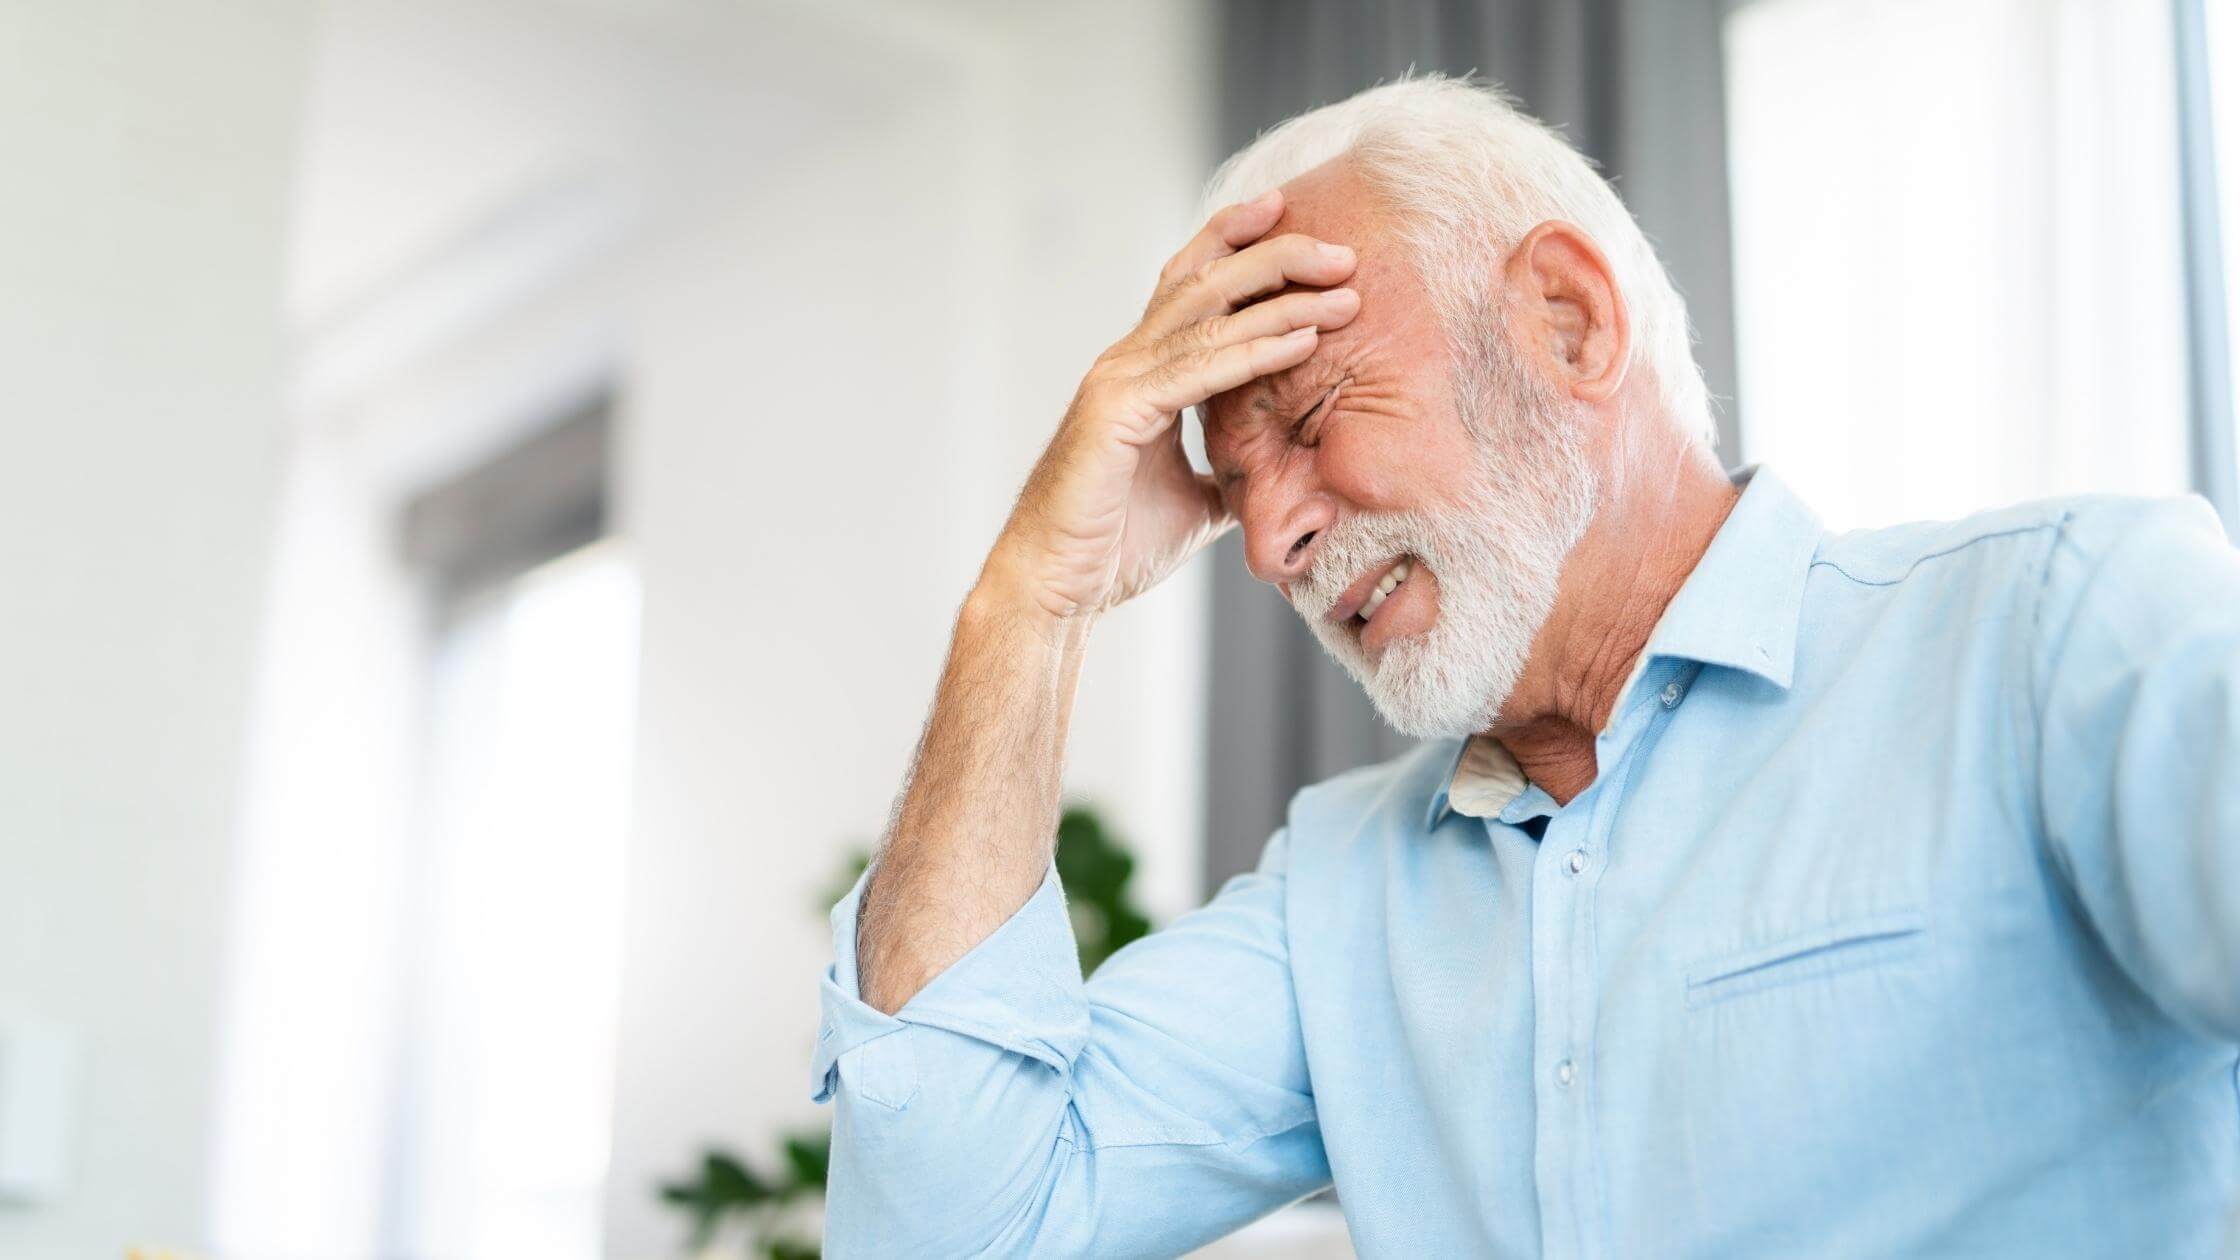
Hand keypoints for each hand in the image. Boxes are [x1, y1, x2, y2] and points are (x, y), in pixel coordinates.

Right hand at [985, 189, 1360, 626]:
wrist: (1056, 587)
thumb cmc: (1113, 545)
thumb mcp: (1196, 497)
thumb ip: (1232, 468)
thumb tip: (1282, 473)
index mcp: (1140, 371)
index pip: (1190, 286)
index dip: (1235, 242)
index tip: (1289, 216)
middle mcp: (1126, 362)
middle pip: (1204, 280)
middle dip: (1275, 256)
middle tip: (1341, 249)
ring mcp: (1118, 381)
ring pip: (1208, 317)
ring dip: (1283, 300)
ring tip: (1343, 289)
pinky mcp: (1116, 413)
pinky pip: (1199, 371)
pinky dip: (1255, 352)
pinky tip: (1302, 340)